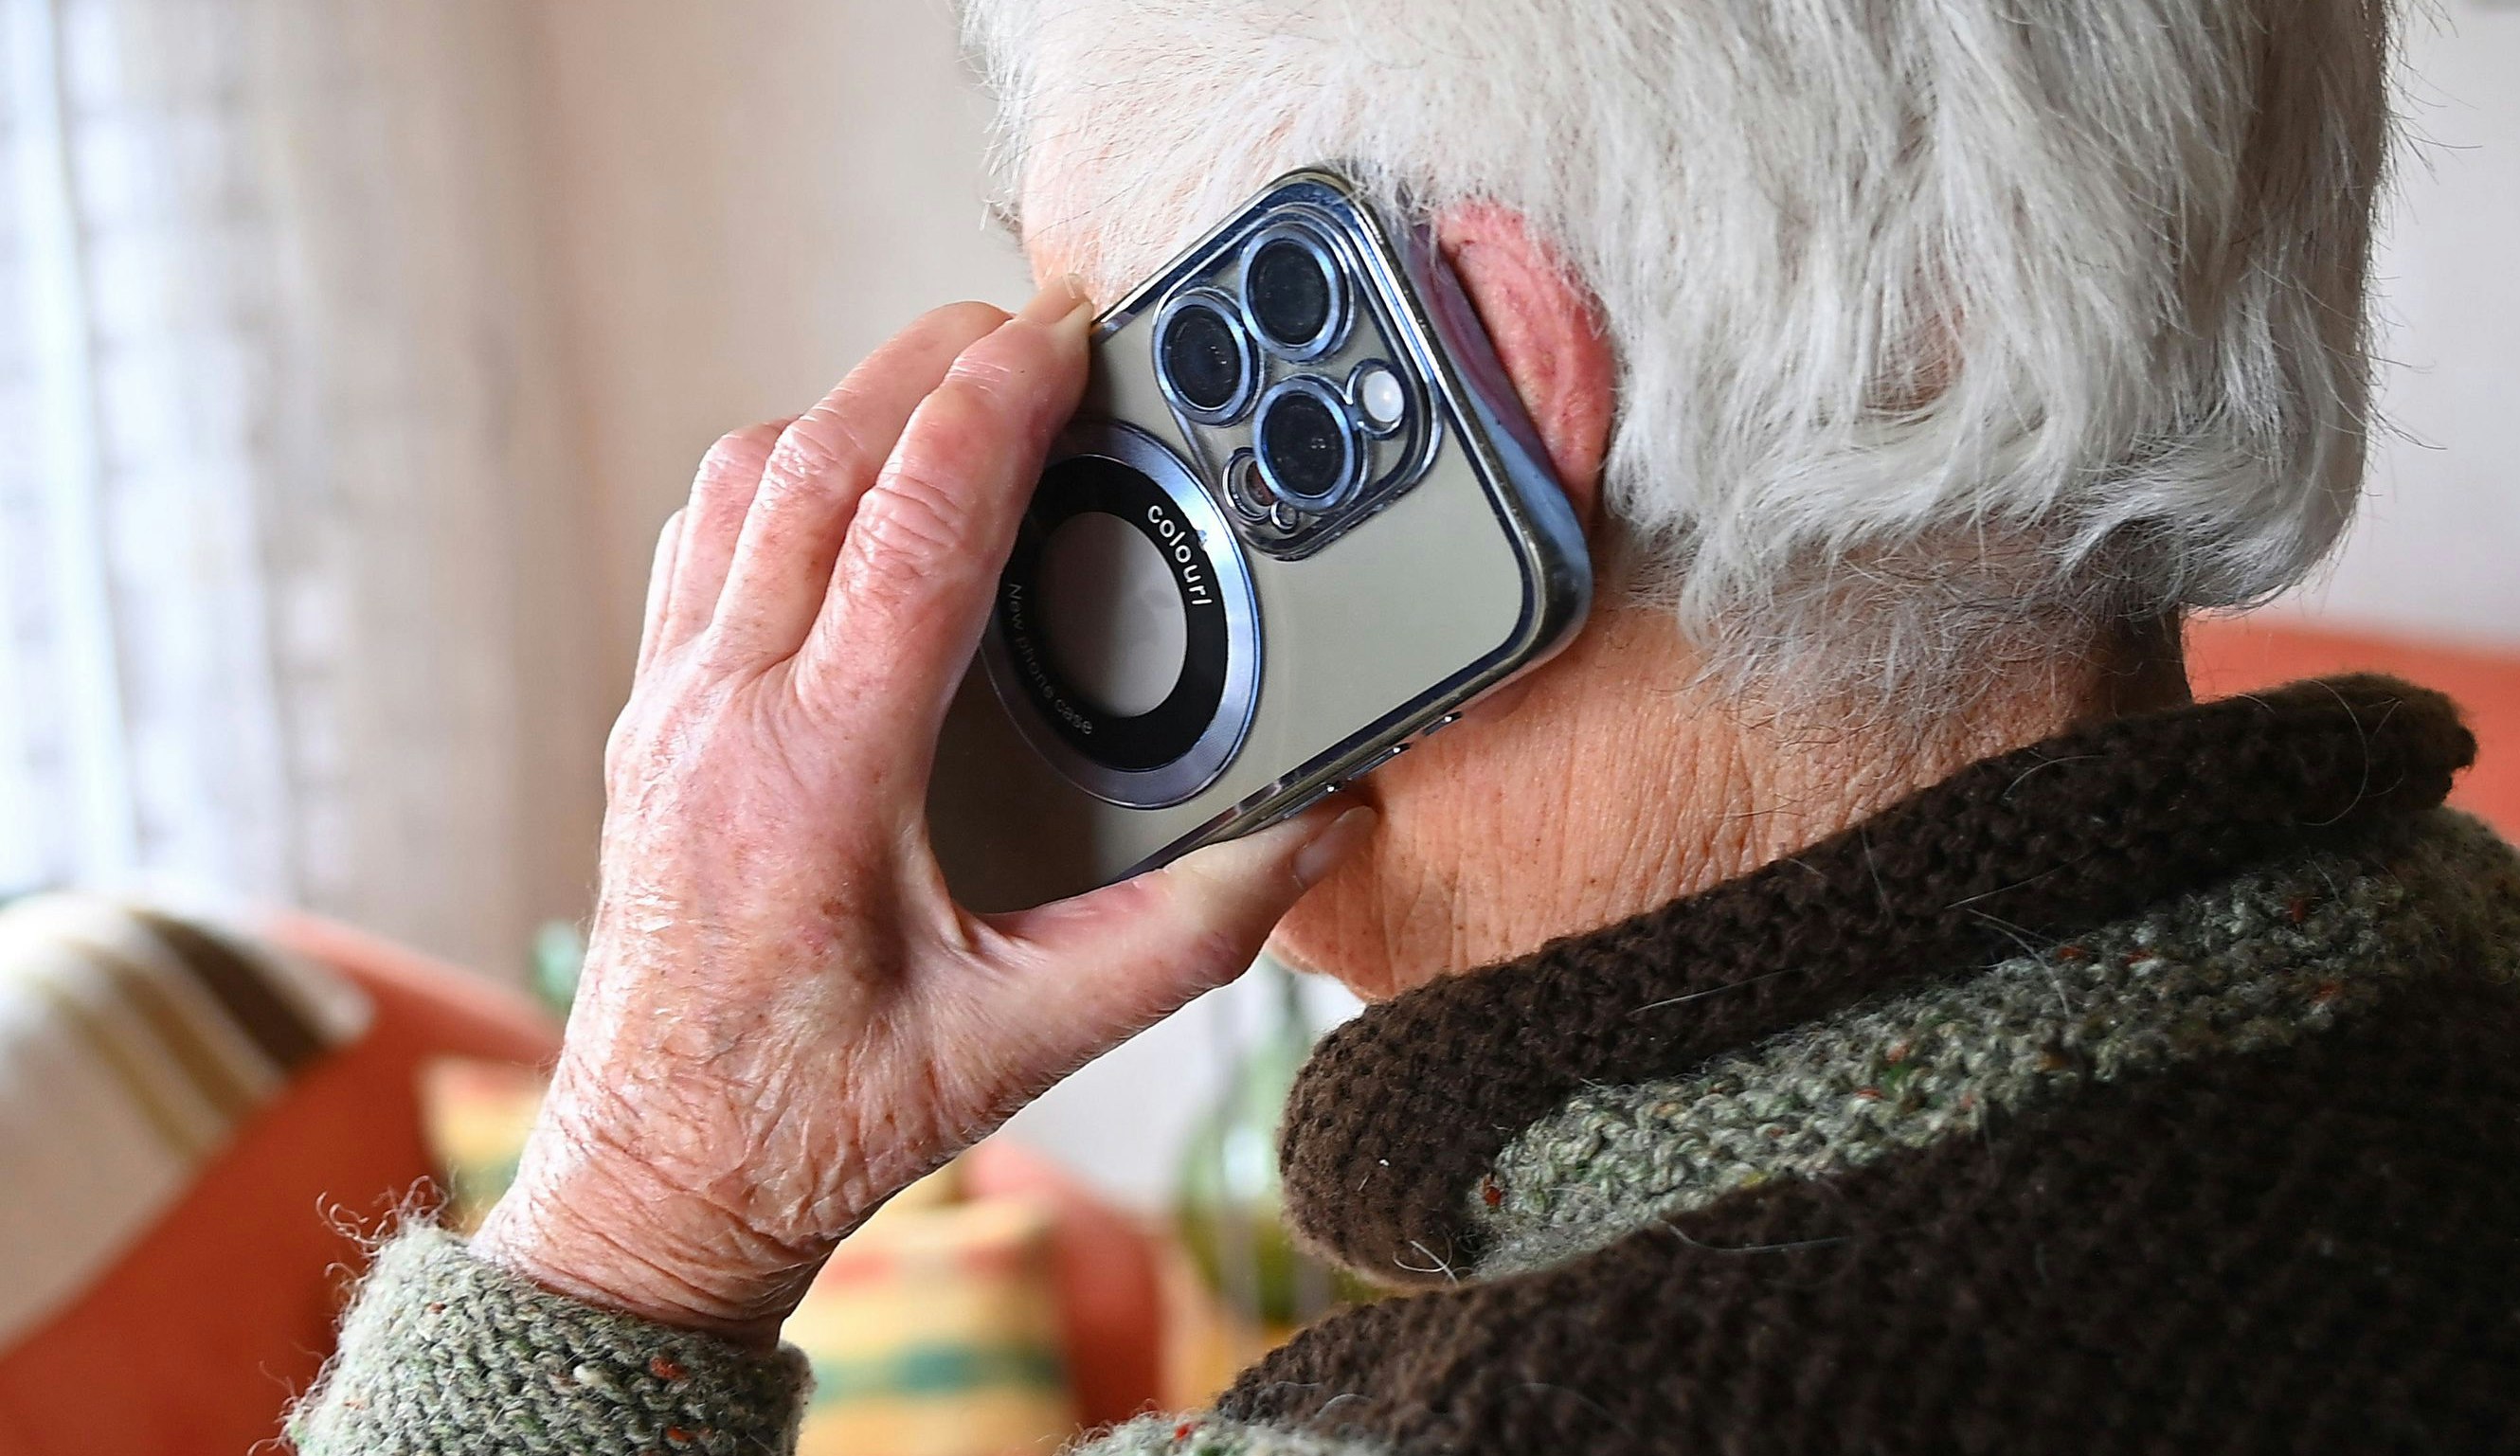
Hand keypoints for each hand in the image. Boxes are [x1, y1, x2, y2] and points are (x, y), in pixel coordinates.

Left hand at [471, 283, 1373, 1342]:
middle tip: (1034, 323)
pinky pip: (700, 538)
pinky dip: (783, 472)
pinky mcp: (649, 722)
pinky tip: (852, 490)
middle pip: (817, 460)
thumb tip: (1318, 831)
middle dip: (929, 361)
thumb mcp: (1027, 1044)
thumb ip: (1190, 938)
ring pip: (739, 482)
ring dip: (850, 406)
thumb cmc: (817, 1124)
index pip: (914, 528)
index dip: (998, 405)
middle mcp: (721, 716)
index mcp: (816, 777)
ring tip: (955, 383)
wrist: (660, 1188)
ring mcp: (665, 709)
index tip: (1063, 329)